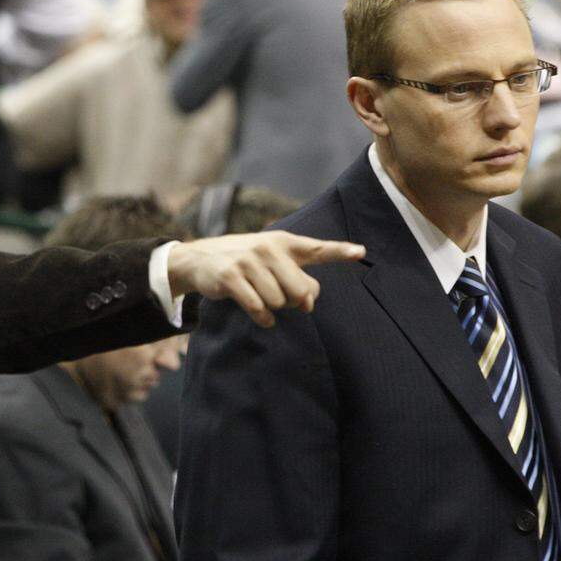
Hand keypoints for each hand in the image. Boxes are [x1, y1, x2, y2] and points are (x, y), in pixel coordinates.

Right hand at [167, 232, 364, 327]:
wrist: (200, 258)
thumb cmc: (245, 262)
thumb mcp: (271, 261)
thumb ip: (297, 279)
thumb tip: (309, 304)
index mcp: (284, 242)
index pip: (317, 248)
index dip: (340, 251)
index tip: (361, 252)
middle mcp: (268, 248)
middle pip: (301, 290)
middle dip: (294, 301)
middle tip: (281, 297)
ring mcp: (248, 262)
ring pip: (279, 302)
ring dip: (274, 308)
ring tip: (261, 299)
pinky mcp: (231, 278)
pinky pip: (258, 308)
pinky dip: (263, 318)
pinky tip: (261, 316)